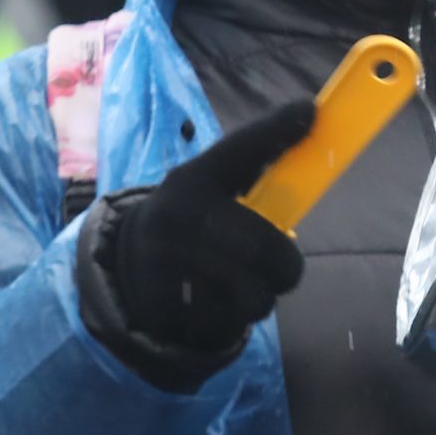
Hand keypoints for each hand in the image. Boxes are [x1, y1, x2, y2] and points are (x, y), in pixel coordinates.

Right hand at [100, 100, 312, 357]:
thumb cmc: (190, 222)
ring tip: (237, 286)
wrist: (125, 267)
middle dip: (284, 266)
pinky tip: (212, 304)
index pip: (239, 149)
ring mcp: (169, 264)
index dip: (275, 131)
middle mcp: (179, 216)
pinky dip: (230, 320)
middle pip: (266, 249)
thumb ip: (257, 158)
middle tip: (280, 267)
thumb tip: (309, 112)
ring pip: (254, 297)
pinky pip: (227, 325)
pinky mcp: (165, 308)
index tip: (309, 110)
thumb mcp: (211, 185)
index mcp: (192, 181)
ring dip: (256, 297)